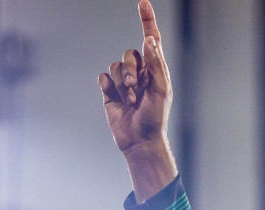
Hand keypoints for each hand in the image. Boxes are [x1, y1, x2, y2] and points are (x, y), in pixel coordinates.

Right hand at [99, 0, 178, 200]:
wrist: (139, 141)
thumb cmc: (155, 119)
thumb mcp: (161, 91)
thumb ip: (156, 65)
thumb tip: (151, 40)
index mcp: (155, 70)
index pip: (150, 39)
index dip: (147, 21)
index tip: (143, 3)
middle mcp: (139, 72)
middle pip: (129, 54)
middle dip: (131, 70)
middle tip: (135, 90)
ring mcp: (123, 82)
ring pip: (115, 66)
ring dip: (122, 83)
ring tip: (130, 100)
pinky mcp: (109, 92)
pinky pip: (103, 78)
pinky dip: (108, 86)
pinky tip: (116, 99)